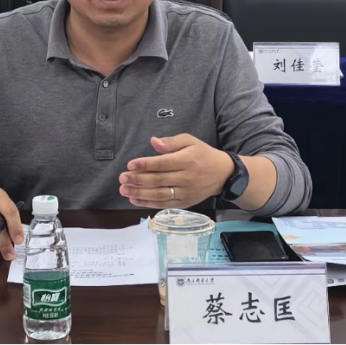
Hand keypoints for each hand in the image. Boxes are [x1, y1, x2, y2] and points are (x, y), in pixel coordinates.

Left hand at [118, 135, 234, 208]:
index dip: (145, 164)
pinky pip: (165, 204)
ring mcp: (186, 192)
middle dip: (138, 180)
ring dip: (140, 193)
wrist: (223, 174)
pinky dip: (149, 203)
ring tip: (124, 190)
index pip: (162, 164)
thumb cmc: (203, 154)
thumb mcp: (190, 141)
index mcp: (187, 160)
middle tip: (122, 178)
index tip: (130, 164)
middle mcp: (187, 178)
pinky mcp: (186, 203)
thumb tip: (153, 142)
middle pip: (158, 180)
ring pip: (160, 194)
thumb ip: (171, 142)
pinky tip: (135, 200)